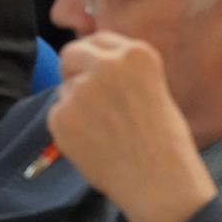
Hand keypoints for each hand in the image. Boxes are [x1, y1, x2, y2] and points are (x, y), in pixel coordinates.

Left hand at [47, 32, 215, 221]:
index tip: (98, 73)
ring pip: (65, 89)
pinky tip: (93, 144)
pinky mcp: (61, 116)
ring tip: (104, 132)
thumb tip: (90, 66)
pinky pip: (57, 114)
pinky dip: (69, 129)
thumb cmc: (163, 140)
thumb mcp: (154, 87)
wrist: (159, 181)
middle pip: (71, 54)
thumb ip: (123, 72)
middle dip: (75, 71)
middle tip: (87, 98)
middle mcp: (105, 64)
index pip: (98, 40)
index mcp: (135, 53)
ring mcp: (80, 90)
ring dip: (76, 105)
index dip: (96, 59)